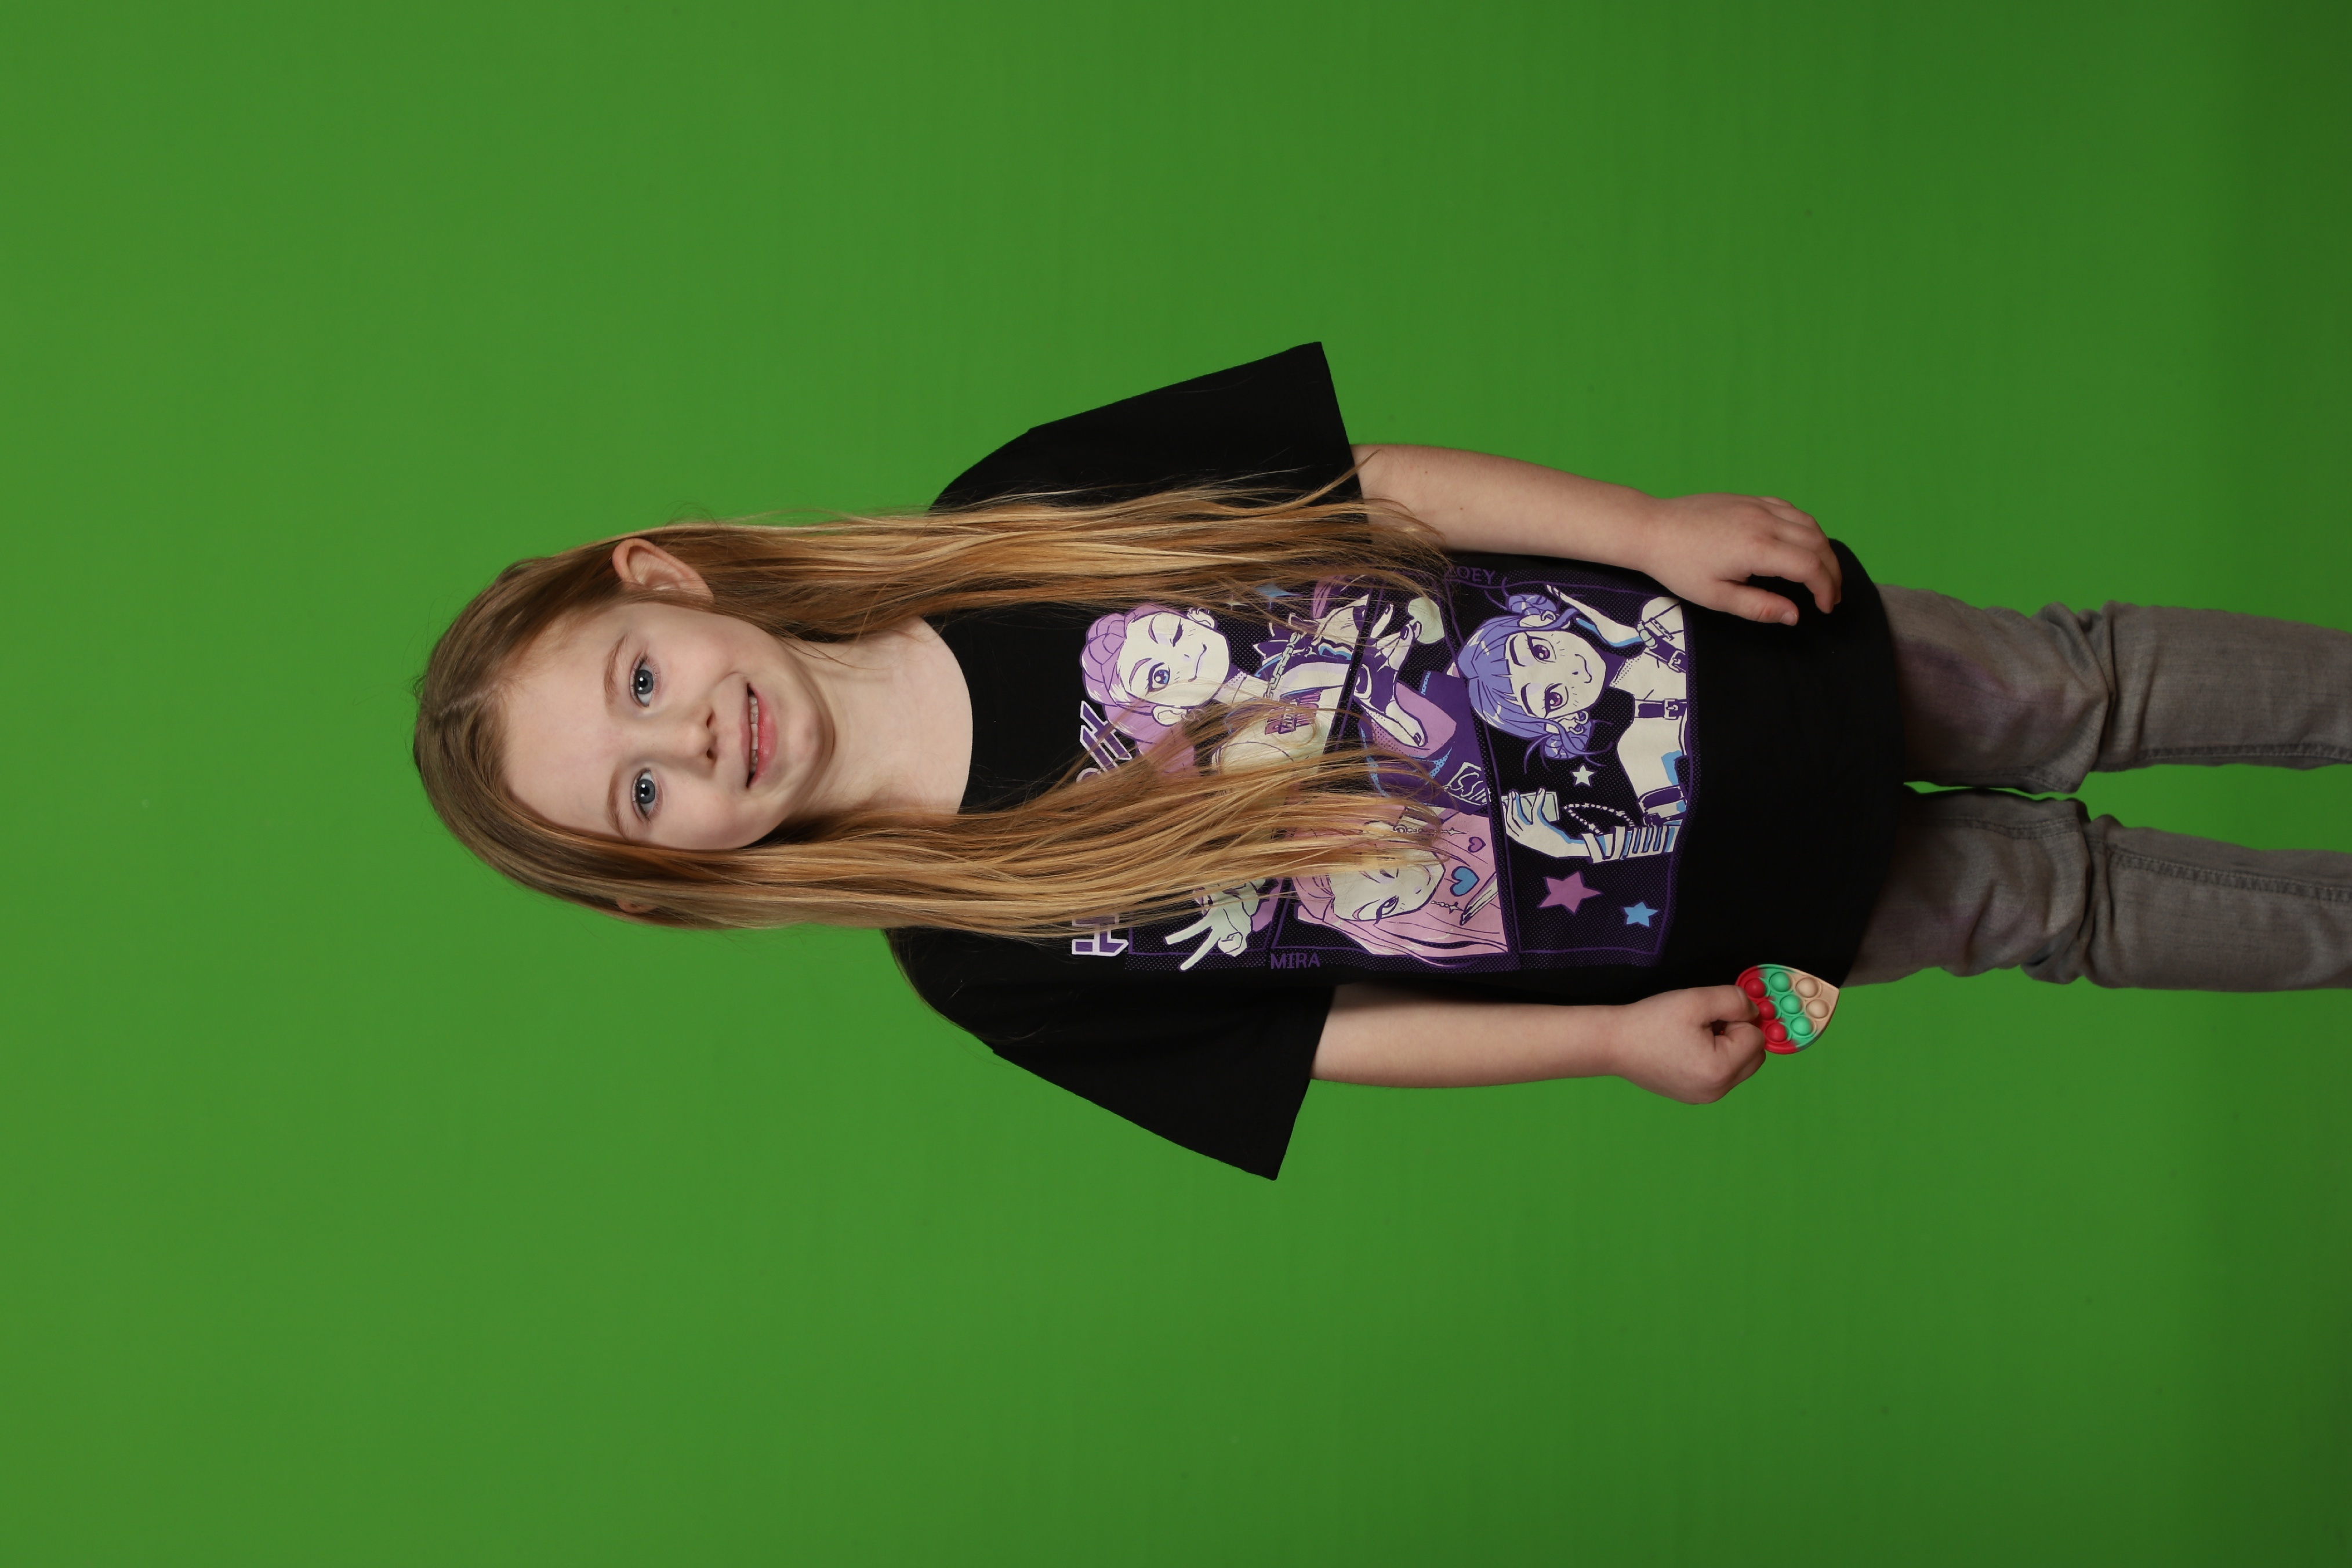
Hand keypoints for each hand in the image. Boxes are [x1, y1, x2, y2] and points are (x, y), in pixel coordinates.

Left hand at [1164, 880, 1267, 970]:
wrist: (1252, 893)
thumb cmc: (1231, 889)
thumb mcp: (1215, 890)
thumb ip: (1202, 893)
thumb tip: (1191, 893)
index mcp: (1212, 920)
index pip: (1192, 931)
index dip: (1179, 936)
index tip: (1167, 941)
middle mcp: (1220, 930)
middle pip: (1205, 948)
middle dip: (1193, 959)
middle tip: (1182, 968)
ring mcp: (1231, 933)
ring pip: (1223, 943)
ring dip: (1225, 935)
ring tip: (1229, 921)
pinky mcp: (1242, 934)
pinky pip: (1236, 941)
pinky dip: (1236, 937)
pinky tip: (1238, 926)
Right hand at [1502, 789, 1588, 858]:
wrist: (1563, 849)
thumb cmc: (1550, 843)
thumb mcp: (1534, 840)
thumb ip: (1527, 833)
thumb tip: (1524, 821)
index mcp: (1521, 840)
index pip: (1507, 826)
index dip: (1504, 814)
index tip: (1503, 805)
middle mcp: (1523, 836)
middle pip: (1510, 819)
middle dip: (1508, 805)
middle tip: (1511, 794)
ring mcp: (1531, 832)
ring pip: (1518, 815)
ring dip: (1515, 802)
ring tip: (1515, 793)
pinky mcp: (1540, 826)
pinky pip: (1535, 810)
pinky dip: (1538, 799)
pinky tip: (1541, 790)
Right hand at [1603, 986, 1769, 1102]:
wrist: (1614, 1044)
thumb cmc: (1651, 1022)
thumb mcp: (1697, 999)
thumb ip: (1735, 1001)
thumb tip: (1755, 1013)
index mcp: (1720, 1070)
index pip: (1756, 1038)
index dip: (1737, 1018)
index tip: (1709, 1015)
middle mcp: (1716, 1091)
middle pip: (1754, 1056)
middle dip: (1737, 1035)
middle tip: (1706, 1024)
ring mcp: (1705, 1097)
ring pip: (1739, 1067)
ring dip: (1727, 1048)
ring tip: (1694, 1036)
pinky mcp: (1694, 1096)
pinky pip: (1721, 1076)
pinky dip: (1714, 1060)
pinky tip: (1687, 1048)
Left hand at [1631, 493, 1841, 626]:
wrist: (1652, 529)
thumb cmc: (1678, 566)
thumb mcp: (1716, 597)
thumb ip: (1759, 607)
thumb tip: (1794, 615)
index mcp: (1756, 548)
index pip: (1810, 567)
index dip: (1825, 588)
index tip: (1825, 607)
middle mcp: (1763, 522)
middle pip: (1817, 544)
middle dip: (1831, 571)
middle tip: (1830, 595)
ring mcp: (1757, 507)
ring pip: (1809, 523)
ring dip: (1822, 548)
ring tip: (1822, 572)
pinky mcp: (1750, 500)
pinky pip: (1790, 510)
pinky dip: (1805, 527)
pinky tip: (1801, 543)